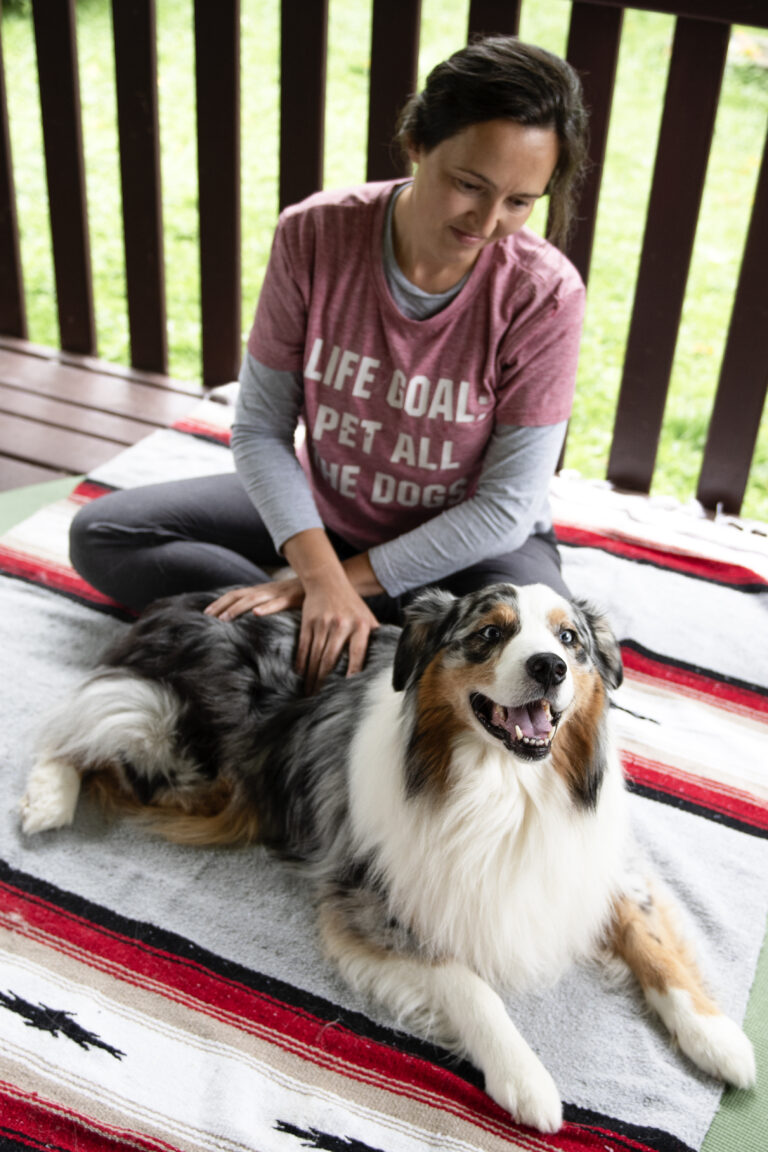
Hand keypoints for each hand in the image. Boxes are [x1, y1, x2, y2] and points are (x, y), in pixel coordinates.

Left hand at [204, 577, 303, 620]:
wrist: (323, 582)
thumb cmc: (301, 593)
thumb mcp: (280, 599)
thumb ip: (268, 605)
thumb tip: (254, 617)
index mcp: (262, 591)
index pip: (236, 594)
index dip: (220, 602)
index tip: (206, 613)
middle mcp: (266, 590)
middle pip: (239, 596)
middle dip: (222, 606)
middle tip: (208, 617)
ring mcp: (278, 594)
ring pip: (254, 600)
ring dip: (237, 609)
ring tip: (224, 619)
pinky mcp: (291, 598)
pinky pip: (277, 604)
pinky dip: (266, 608)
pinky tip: (257, 614)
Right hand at [296, 577, 378, 694]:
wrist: (328, 581)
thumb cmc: (352, 606)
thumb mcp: (368, 618)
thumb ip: (375, 638)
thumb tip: (388, 663)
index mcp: (360, 625)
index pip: (357, 654)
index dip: (352, 673)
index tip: (348, 689)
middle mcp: (342, 624)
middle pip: (331, 659)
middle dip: (324, 681)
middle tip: (321, 698)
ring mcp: (323, 623)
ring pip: (316, 656)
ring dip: (312, 677)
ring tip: (310, 692)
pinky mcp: (308, 622)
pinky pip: (304, 647)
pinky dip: (301, 663)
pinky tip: (301, 675)